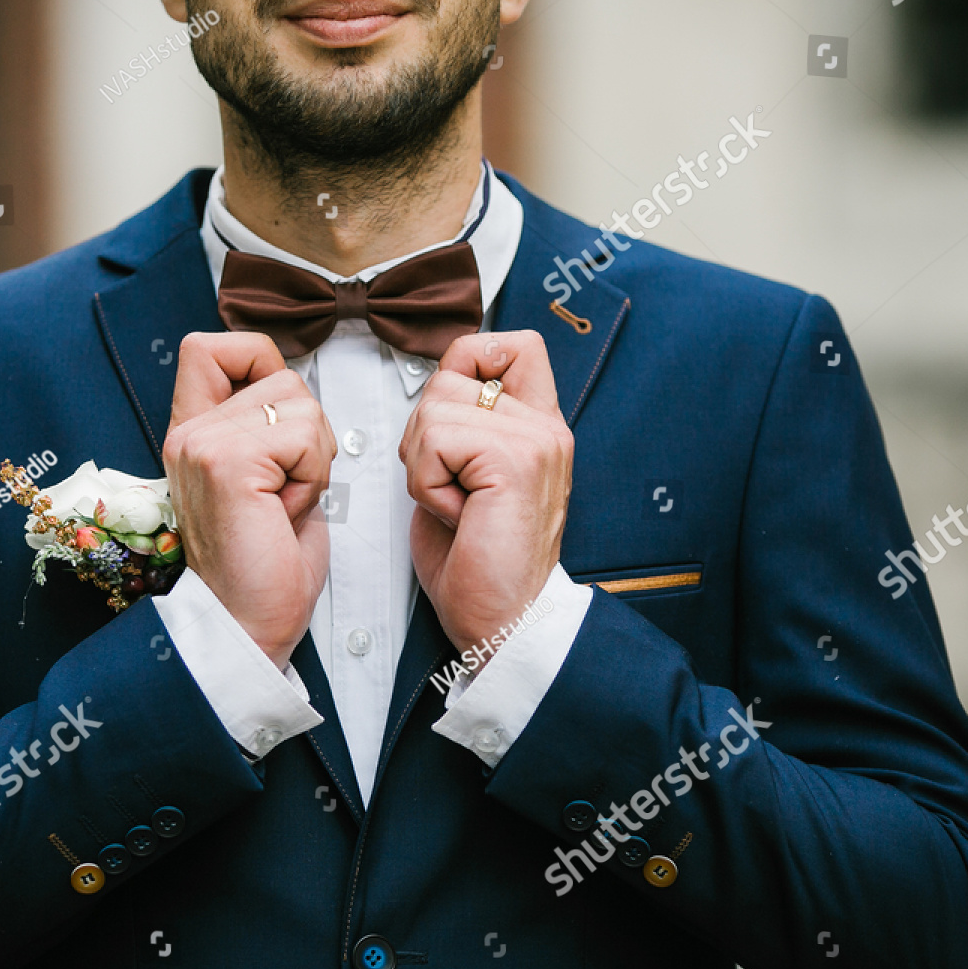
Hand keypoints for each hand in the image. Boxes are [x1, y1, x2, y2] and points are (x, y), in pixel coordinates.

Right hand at [164, 332, 336, 669]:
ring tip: (283, 504)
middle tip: (283, 490)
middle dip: (307, 433)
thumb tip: (296, 389)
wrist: (245, 626)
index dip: (260, 360)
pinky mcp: (226, 462)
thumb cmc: (262, 566)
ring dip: (313, 458)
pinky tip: (283, 513)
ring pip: (299, 401)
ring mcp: (202, 444)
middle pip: (281, 373)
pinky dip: (312, 476)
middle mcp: (189, 433)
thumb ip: (266, 428)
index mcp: (193, 433)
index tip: (279, 418)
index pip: (213, 346)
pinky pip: (303, 435)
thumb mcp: (263, 480)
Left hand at [398, 331, 572, 656]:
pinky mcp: (515, 460)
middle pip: (452, 372)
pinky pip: (435, 440)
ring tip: (457, 505)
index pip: (509, 345)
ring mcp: (535, 439)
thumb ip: (460, 427)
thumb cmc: (480, 566)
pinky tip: (458, 515)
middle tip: (451, 487)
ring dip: (423, 464)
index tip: (451, 421)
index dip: (465, 361)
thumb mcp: (466, 478)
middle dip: (424, 432)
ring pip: (435, 406)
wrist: (505, 624)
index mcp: (536, 427)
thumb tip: (434, 388)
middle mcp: (544, 427)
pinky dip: (427, 483)